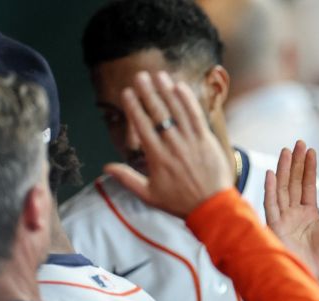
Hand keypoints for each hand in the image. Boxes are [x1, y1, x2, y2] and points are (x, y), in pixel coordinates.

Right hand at [103, 71, 228, 217]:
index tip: (127, 93)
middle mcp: (173, 146)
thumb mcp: (149, 195)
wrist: (212, 207)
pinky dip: (188, 100)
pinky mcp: (206, 140)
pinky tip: (180, 87)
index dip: (134, 107)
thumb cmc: (179, 202)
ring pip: (177, 111)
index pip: (142, 126)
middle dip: (148, 92)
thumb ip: (127, 179)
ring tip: (159, 75)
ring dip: (167, 91)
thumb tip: (106, 167)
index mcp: (157, 157)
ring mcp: (191, 141)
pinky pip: (196, 116)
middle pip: (158, 113)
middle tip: (140, 76)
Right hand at [264, 140, 318, 284]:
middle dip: (295, 163)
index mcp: (309, 215)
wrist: (316, 278)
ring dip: (284, 170)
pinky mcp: (274, 227)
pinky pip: (271, 205)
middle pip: (293, 183)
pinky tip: (272, 173)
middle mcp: (294, 215)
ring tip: (286, 151)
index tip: (310, 150)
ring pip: (282, 189)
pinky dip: (270, 189)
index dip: (309, 168)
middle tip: (298, 143)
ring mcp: (283, 220)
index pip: (307, 186)